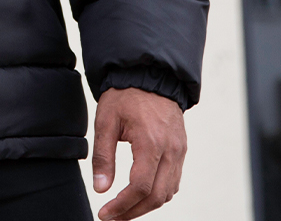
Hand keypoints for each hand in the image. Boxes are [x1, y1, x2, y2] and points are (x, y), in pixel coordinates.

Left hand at [92, 88, 187, 219]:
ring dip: (146, 206)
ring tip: (124, 209)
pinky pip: (173, 181)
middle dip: (133, 212)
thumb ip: (103, 156)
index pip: (140, 187)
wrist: (149, 74)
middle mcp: (170, 150)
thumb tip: (100, 188)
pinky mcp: (181, 149)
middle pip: (157, 197)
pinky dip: (158, 193)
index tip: (105, 214)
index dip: (122, 205)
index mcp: (151, 142)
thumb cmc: (125, 94)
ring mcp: (179, 151)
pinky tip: (141, 194)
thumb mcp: (106, 120)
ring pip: (168, 192)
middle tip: (112, 217)